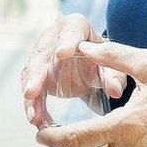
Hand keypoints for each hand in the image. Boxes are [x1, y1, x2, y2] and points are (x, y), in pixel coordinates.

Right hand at [20, 14, 124, 128]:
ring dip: (31, 96)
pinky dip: (32, 105)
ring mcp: (42, 55)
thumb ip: (114, 76)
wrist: (92, 66)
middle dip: (36, 74)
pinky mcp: (36, 74)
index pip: (71, 32)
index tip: (61, 54)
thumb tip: (115, 90)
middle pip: (42, 53)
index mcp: (76, 26)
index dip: (66, 42)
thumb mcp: (113, 67)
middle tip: (32, 92)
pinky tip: (35, 119)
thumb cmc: (104, 61)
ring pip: (31, 73)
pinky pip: (31, 89)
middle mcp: (54, 37)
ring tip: (33, 116)